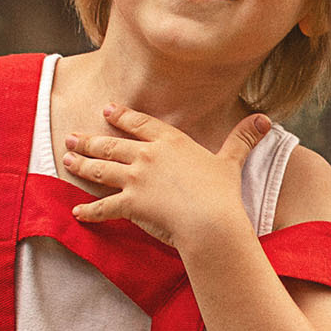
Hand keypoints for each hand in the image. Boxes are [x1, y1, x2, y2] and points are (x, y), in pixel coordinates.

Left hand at [62, 105, 271, 253]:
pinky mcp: (130, 203)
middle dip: (89, 140)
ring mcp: (136, 179)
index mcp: (170, 141)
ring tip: (65, 160)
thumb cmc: (222, 193)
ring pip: (100, 169)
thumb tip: (265, 119)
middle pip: (111, 145)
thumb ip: (242, 138)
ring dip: (81, 165)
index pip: (140, 124)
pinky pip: (103, 207)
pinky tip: (76, 212)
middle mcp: (147, 155)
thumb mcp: (231, 161)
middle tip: (71, 137)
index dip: (122, 117)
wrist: (210, 220)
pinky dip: (88, 212)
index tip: (107, 110)